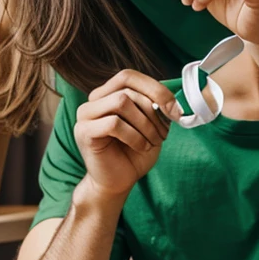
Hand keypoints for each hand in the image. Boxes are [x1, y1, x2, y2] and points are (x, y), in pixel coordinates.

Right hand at [74, 70, 180, 197]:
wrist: (117, 182)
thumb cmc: (134, 153)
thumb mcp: (151, 125)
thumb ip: (156, 107)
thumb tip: (171, 100)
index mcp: (109, 93)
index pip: (129, 76)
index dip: (155, 89)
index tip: (174, 110)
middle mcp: (94, 100)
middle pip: (127, 89)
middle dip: (153, 111)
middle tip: (164, 133)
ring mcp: (86, 114)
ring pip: (121, 102)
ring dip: (145, 123)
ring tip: (152, 141)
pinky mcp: (84, 131)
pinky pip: (114, 123)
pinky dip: (134, 136)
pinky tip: (140, 147)